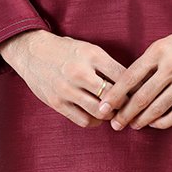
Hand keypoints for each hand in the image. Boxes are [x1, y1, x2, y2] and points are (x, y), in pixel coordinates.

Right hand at [0, 29, 125, 128]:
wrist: (31, 51)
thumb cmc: (65, 51)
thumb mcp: (88, 49)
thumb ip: (107, 65)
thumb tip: (131, 84)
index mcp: (92, 55)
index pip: (123, 76)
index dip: (135, 88)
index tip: (140, 94)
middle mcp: (80, 72)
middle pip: (113, 96)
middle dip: (124, 105)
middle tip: (130, 108)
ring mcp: (66, 89)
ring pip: (99, 111)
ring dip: (110, 115)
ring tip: (114, 114)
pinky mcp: (56, 102)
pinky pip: (82, 120)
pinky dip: (94, 122)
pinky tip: (97, 117)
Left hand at [97, 21, 171, 131]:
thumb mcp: (164, 44)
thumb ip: (147, 62)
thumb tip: (127, 86)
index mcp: (158, 51)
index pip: (130, 77)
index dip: (114, 95)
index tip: (104, 107)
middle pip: (142, 97)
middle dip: (125, 113)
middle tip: (114, 124)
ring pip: (158, 108)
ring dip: (142, 120)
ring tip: (132, 126)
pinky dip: (164, 121)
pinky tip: (154, 124)